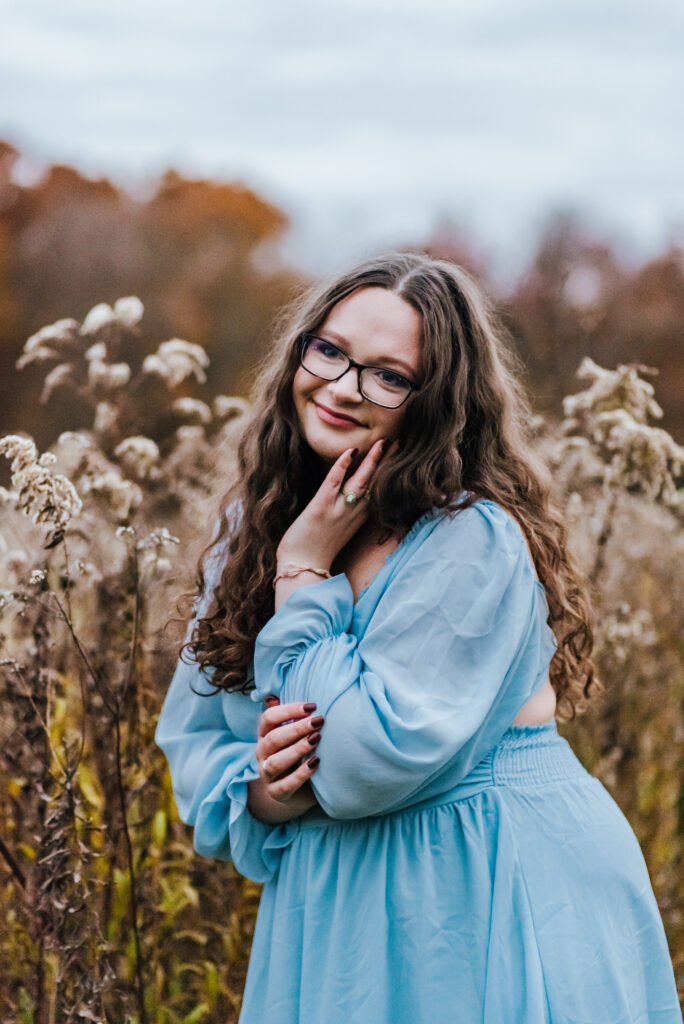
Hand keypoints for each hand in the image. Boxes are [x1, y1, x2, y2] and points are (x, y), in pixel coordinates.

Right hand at [249, 699, 323, 820]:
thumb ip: (286, 715)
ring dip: (297, 749)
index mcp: (264, 735)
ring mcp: (267, 774)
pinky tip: (316, 763)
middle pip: (273, 739)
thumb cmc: (296, 753)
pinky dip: (301, 774)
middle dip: (296, 728)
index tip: (312, 706)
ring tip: (317, 739)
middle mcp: (262, 753)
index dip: (288, 710)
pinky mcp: (276, 793)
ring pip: (276, 762)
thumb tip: (272, 695)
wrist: (295, 790)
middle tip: (319, 721)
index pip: (268, 718)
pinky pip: (286, 785)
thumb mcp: (291, 733)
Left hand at [277, 438, 393, 568]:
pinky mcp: (320, 509)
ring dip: (372, 461)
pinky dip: (341, 466)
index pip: (379, 490)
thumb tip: (354, 498)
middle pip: (376, 483)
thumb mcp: (340, 531)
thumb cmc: (317, 551)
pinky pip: (333, 483)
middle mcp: (354, 513)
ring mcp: (338, 510)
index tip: (398, 455)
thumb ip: (350, 515)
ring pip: (360, 482)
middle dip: (388, 462)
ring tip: (383, 442)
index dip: (389, 472)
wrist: (302, 569)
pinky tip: (350, 452)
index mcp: (359, 518)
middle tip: (399, 441)